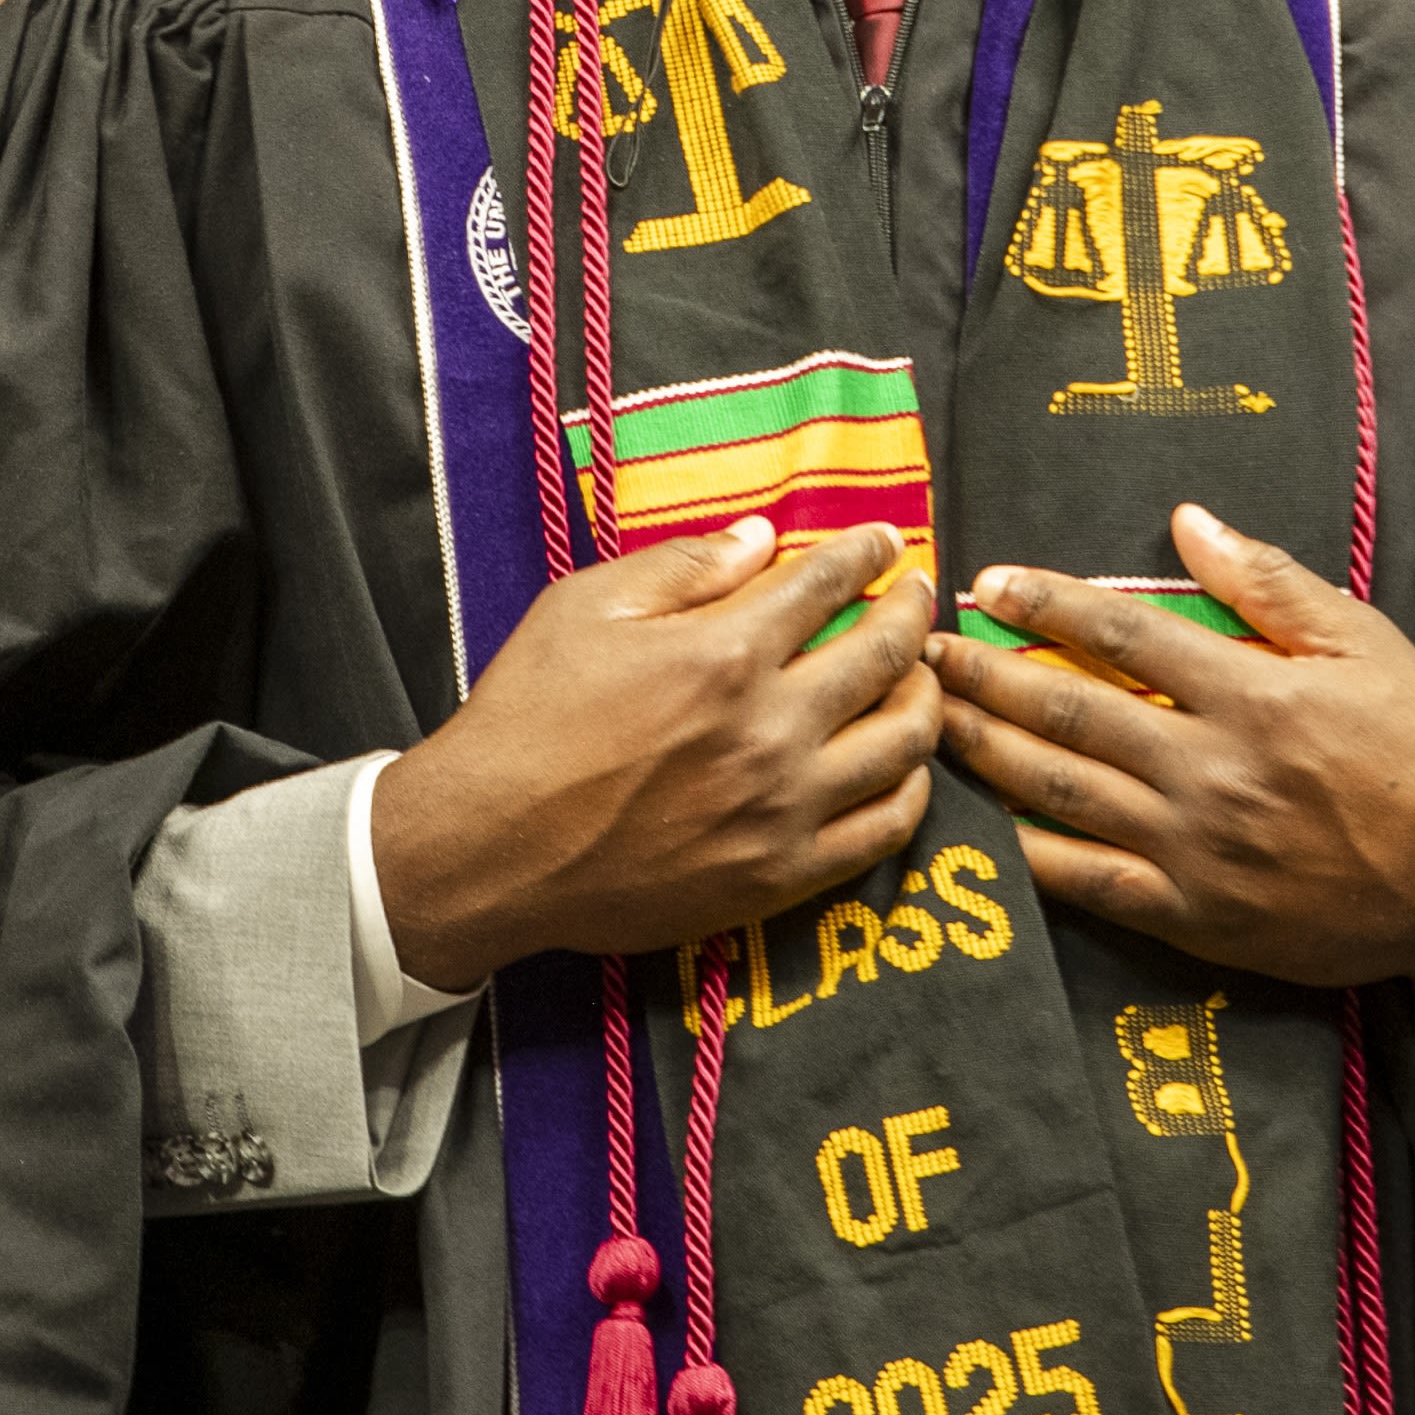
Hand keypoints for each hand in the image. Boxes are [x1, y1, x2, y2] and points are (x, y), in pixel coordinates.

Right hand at [370, 519, 940, 992]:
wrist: (489, 847)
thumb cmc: (528, 716)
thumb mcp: (586, 608)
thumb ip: (684, 567)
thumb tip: (763, 538)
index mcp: (721, 655)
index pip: (826, 584)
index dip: (866, 553)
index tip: (884, 543)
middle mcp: (767, 731)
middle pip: (884, 656)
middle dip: (911, 611)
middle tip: (918, 593)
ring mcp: (781, 810)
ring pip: (903, 744)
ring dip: (924, 695)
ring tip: (918, 674)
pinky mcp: (779, 877)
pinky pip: (883, 831)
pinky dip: (909, 788)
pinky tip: (902, 764)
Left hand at [924, 503, 1414, 995]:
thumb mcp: (1360, 639)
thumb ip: (1265, 580)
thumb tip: (1184, 520)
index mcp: (1249, 694)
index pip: (1120, 634)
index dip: (1045, 602)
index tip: (990, 582)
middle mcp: (1209, 771)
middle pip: (1067, 713)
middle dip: (984, 675)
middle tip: (925, 649)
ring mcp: (1195, 852)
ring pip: (1060, 794)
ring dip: (984, 750)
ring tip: (927, 718)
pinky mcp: (1195, 919)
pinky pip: (1088, 883)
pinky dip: (1026, 851)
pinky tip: (981, 822)